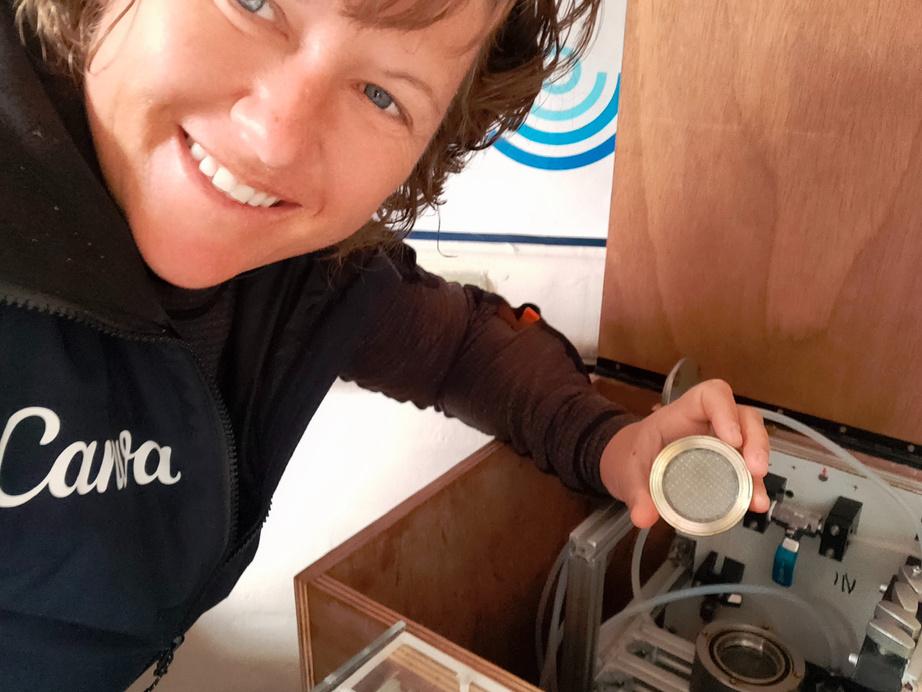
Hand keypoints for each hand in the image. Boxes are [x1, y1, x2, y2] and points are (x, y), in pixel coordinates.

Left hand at [599, 379, 770, 527]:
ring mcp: (719, 443)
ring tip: (756, 496)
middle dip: (755, 441)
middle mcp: (706, 424)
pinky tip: (754, 504)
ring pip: (751, 441)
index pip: (711, 395)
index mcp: (681, 414)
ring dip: (759, 467)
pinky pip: (745, 469)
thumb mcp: (628, 472)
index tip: (731, 439)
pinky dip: (753, 486)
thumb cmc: (632, 456)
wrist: (627, 467)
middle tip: (755, 470)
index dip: (726, 411)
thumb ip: (635, 493)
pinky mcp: (725, 464)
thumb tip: (644, 517)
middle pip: (743, 417)